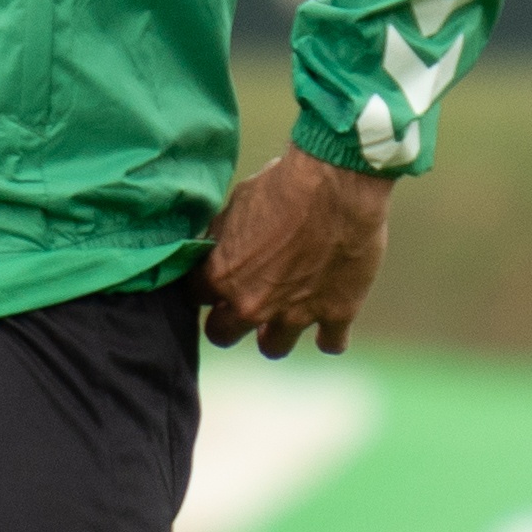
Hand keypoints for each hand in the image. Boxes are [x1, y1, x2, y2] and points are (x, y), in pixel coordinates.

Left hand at [196, 150, 391, 358]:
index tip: (219, 280)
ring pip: (273, 348)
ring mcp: (295, 315)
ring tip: (286, 314)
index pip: (195, 296)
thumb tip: (213, 247)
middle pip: (222, 335)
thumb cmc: (284, 184)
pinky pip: (330, 345)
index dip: (206, 287)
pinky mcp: (337, 314)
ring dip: (276, 332)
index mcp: (221, 276)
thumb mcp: (237, 203)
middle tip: (245, 304)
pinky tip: (330, 317)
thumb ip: (223, 236)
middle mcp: (252, 304)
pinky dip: (331, 333)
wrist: (337, 184)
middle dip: (230, 321)